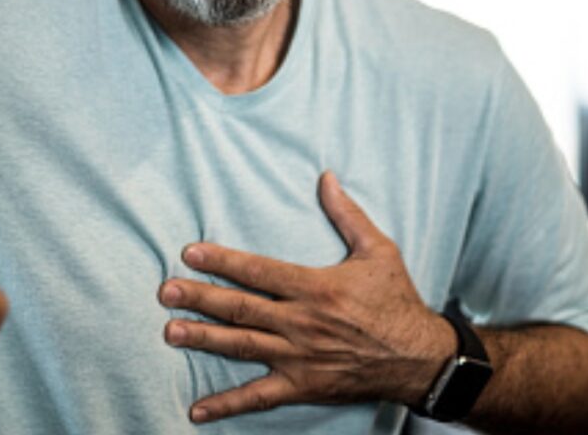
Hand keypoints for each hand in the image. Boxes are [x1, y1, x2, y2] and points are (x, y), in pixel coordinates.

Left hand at [158, 171, 455, 423]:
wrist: (421, 358)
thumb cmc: (397, 300)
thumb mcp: (378, 250)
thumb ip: (347, 214)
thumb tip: (325, 177)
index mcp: (315, 287)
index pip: (259, 271)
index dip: (222, 261)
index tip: (190, 252)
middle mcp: (302, 322)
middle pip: (241, 308)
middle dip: (200, 298)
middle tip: (165, 291)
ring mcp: (299, 357)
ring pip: (242, 346)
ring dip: (204, 340)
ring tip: (170, 332)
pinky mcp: (303, 385)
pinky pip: (259, 397)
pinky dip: (227, 404)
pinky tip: (196, 410)